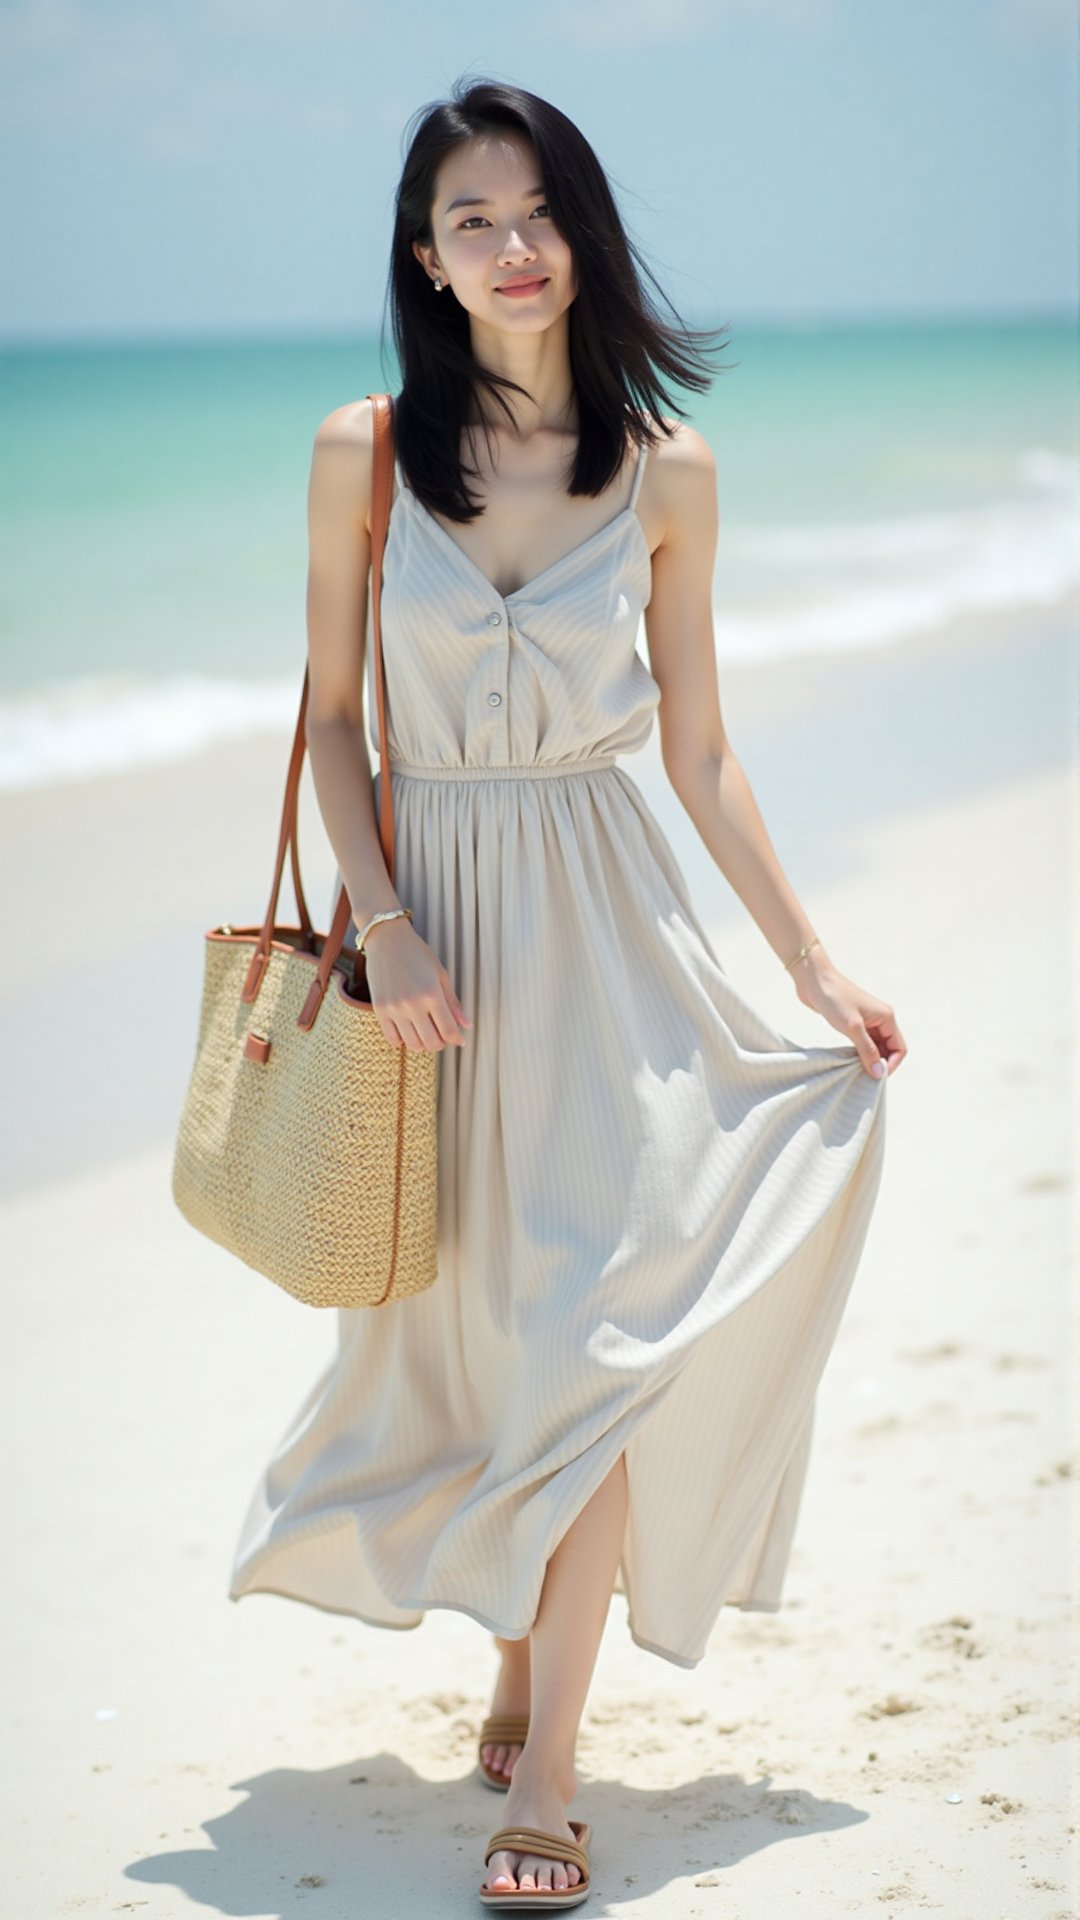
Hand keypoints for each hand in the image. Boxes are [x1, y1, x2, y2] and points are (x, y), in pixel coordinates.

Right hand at [361, 917, 472, 1052]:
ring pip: (412, 1044)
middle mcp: (413, 1004)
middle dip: (441, 1043)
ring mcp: (394, 1008)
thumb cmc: (417, 954)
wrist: (387, 939)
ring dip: (423, 1044)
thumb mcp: (441, 975)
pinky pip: (392, 1038)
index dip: (457, 1039)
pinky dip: (402, 1040)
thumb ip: (453, 1003)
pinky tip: (408, 1030)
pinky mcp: (379, 1009)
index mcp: (432, 994)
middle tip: (442, 1035)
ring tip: (426, 1032)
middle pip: (431, 1043)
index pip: (449, 1031)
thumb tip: (467, 1026)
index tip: (459, 1038)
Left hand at [791, 950, 905, 1079]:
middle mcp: (880, 1019)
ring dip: (869, 1059)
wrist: (814, 980)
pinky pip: (863, 1043)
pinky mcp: (854, 1023)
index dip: (891, 1064)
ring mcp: (867, 1021)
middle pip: (889, 1049)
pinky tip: (849, 1061)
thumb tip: (878, 1072)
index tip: (876, 1077)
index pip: (899, 1048)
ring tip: (855, 1071)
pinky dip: (860, 1053)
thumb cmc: (834, 998)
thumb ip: (867, 1051)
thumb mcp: (853, 1028)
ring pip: (875, 1047)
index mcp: (887, 1017)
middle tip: (864, 1077)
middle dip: (880, 1063)